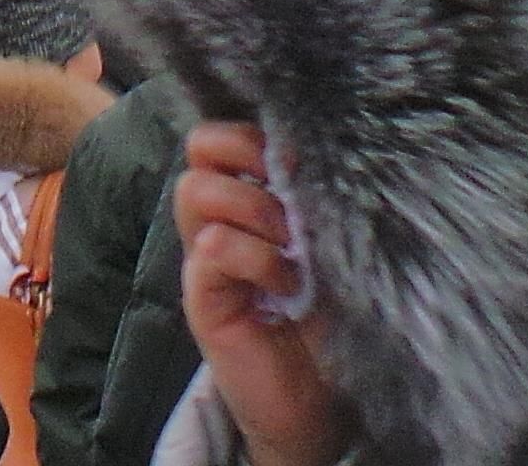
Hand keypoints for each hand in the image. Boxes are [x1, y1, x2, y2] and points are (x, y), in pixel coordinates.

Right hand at [175, 122, 345, 465]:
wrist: (322, 396)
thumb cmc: (330, 311)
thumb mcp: (330, 240)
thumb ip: (316, 195)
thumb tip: (318, 144)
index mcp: (247, 196)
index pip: (221, 132)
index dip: (254, 130)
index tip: (299, 156)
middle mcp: (218, 219)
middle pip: (201, 146)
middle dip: (249, 155)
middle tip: (289, 192)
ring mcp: (204, 258)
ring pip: (197, 190)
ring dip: (254, 208)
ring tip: (291, 245)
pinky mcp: (202, 299)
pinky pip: (211, 249)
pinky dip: (254, 257)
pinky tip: (285, 284)